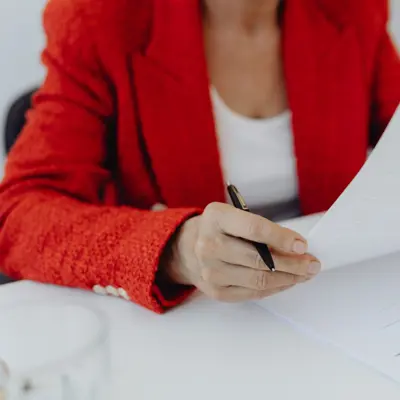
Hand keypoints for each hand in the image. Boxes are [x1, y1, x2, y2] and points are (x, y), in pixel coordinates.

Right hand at [166, 202, 320, 301]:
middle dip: (293, 264)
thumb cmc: (220, 229)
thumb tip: (296, 249)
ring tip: (304, 274)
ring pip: (259, 280)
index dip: (282, 238)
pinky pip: (253, 293)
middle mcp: (208, 244)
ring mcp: (210, 270)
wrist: (188, 248)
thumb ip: (262, 230)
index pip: (254, 229)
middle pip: (259, 260)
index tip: (302, 245)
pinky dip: (275, 288)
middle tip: (312, 264)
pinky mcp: (215, 291)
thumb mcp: (236, 216)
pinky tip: (287, 282)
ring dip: (289, 279)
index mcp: (216, 217)